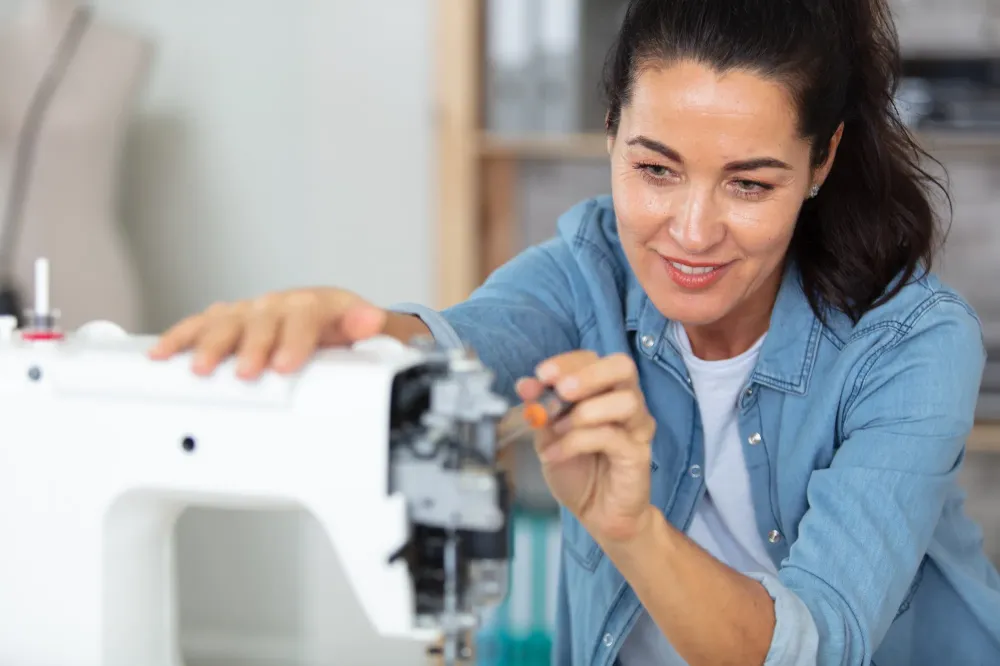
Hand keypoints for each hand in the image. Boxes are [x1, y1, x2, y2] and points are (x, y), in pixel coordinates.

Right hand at [148, 288, 425, 377]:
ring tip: (199, 369)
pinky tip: (162, 354)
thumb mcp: (361, 329)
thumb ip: (364, 326)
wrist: (327, 318)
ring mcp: (250, 312)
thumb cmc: (339, 328)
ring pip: (226, 322)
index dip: (293, 341)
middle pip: (260, 320)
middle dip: (250, 346)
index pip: (303, 318)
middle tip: (245, 372)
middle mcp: (277, 305)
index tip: (285, 365)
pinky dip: (180, 338)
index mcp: (313, 306)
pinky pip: (200, 326)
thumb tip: (371, 319)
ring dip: (210, 344)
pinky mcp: (229, 321)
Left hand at [517, 351, 655, 545]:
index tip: (541, 374)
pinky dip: (577, 442)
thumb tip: (525, 385)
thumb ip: (540, 409)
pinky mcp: (638, 454)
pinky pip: (612, 437)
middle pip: (622, 367)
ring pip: (625, 401)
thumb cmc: (578, 469)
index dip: (567, 362)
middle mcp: (626, 402)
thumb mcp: (549, 435)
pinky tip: (555, 454)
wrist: (597, 513)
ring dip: (585, 412)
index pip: (592, 359)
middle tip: (561, 390)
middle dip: (587, 374)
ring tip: (557, 430)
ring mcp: (636, 427)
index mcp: (604, 390)